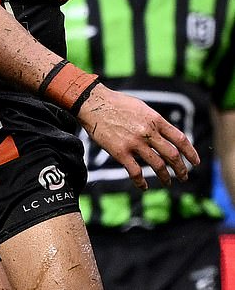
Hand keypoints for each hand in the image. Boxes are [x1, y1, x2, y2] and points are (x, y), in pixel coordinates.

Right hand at [78, 85, 199, 190]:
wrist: (93, 103)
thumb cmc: (116, 103)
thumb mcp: (141, 107)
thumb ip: (154, 121)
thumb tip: (165, 134)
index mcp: (155, 119)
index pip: (180, 139)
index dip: (190, 152)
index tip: (195, 162)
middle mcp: (148, 132)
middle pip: (172, 155)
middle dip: (181, 169)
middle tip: (184, 176)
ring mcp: (135, 143)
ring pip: (157, 166)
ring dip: (165, 177)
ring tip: (168, 182)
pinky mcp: (121, 152)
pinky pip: (136, 172)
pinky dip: (141, 182)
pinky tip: (144, 186)